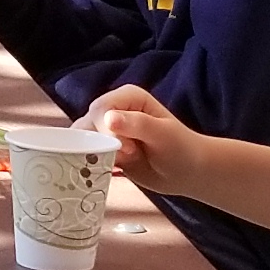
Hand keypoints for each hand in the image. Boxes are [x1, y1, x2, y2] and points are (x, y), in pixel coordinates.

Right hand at [81, 84, 209, 196]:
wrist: (188, 172)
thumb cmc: (182, 148)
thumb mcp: (163, 134)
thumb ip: (137, 124)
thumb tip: (108, 119)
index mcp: (127, 97)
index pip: (100, 108)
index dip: (107, 130)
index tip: (130, 148)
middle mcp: (113, 110)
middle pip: (87, 124)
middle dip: (99, 145)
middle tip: (128, 157)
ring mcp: (106, 132)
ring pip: (82, 140)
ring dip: (93, 155)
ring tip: (120, 164)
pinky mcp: (104, 150)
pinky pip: (85, 155)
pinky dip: (91, 164)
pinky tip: (112, 170)